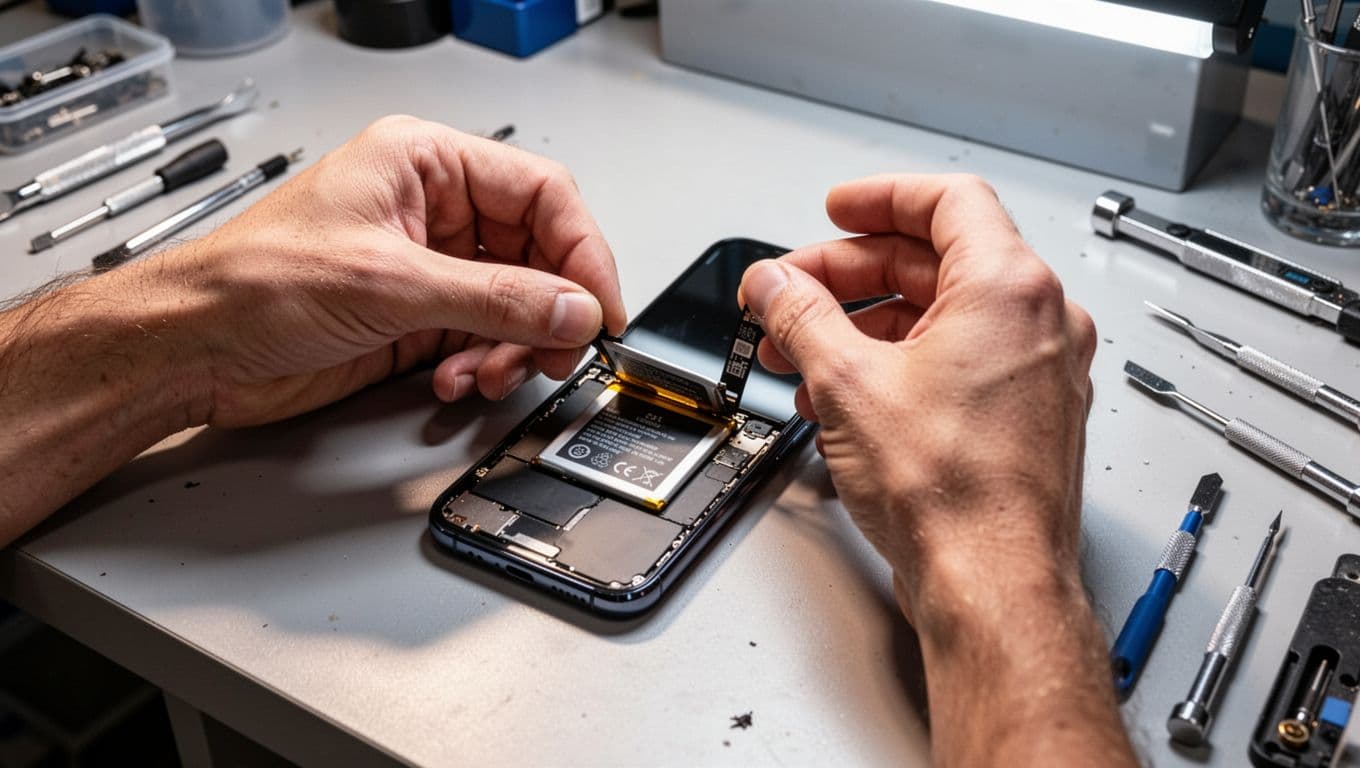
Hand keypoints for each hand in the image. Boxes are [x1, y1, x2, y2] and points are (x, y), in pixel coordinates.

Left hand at [153, 115, 626, 426]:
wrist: (194, 349)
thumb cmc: (252, 283)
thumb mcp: (391, 283)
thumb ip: (497, 298)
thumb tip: (574, 307)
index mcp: (425, 164)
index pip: (540, 195)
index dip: (582, 251)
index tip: (600, 306)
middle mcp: (433, 211)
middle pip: (537, 254)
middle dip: (550, 309)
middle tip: (557, 350)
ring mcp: (428, 268)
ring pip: (517, 305)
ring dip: (516, 347)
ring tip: (492, 371)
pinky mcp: (418, 319)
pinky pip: (484, 339)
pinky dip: (485, 365)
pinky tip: (457, 378)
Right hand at [737, 174, 1095, 621]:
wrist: (991, 583)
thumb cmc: (953, 494)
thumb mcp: (847, 383)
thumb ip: (801, 315)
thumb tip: (773, 285)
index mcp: (1009, 288)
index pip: (947, 201)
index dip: (879, 198)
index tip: (836, 211)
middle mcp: (1039, 321)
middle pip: (935, 262)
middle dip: (850, 275)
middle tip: (791, 293)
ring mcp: (1039, 371)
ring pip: (941, 318)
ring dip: (864, 327)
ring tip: (801, 353)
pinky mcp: (1025, 415)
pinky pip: (956, 364)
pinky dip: (897, 365)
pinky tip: (842, 396)